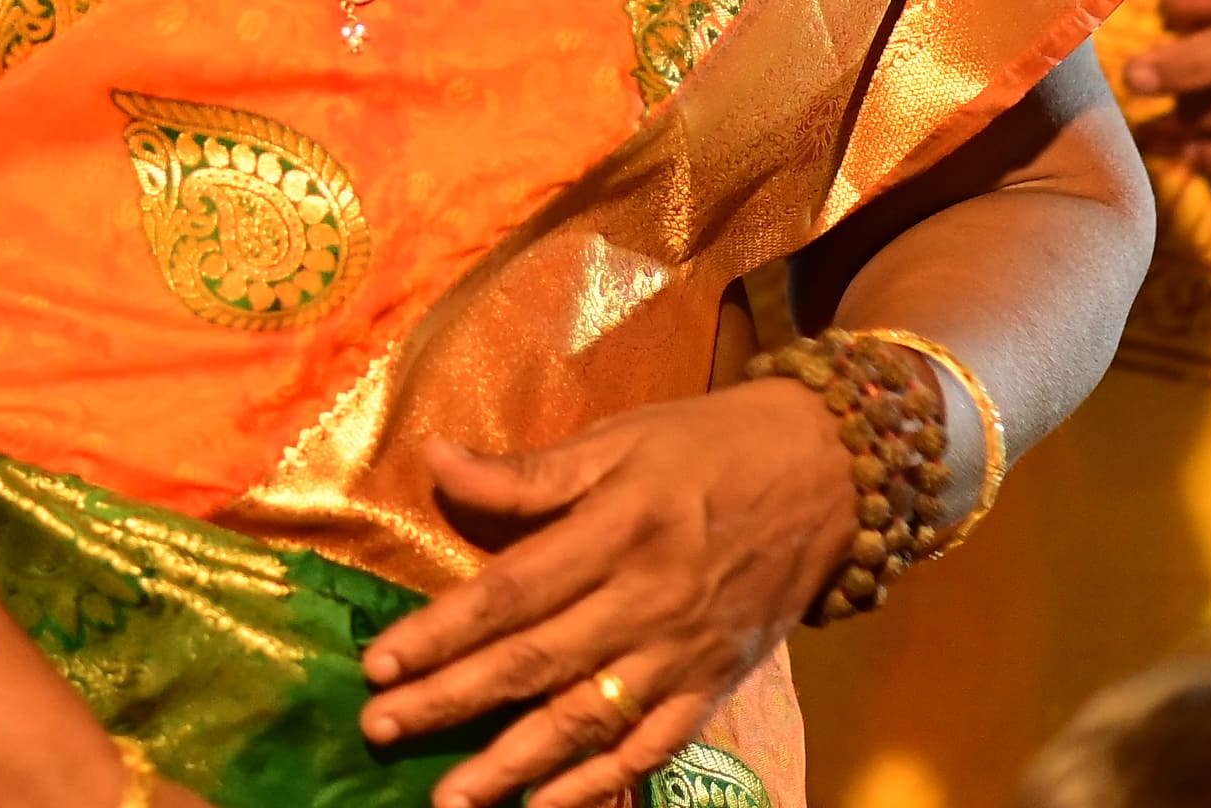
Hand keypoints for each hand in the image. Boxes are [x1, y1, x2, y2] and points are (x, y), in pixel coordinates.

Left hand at [353, 384, 849, 807]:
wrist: (832, 474)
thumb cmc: (709, 447)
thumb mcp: (619, 439)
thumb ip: (527, 471)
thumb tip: (434, 461)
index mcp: (617, 529)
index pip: (511, 593)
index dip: (440, 632)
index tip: (378, 665)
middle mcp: (646, 600)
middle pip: (534, 663)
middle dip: (451, 703)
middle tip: (379, 732)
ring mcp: (683, 652)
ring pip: (586, 720)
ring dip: (513, 766)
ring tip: (450, 800)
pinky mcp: (715, 685)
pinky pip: (652, 746)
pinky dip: (600, 783)